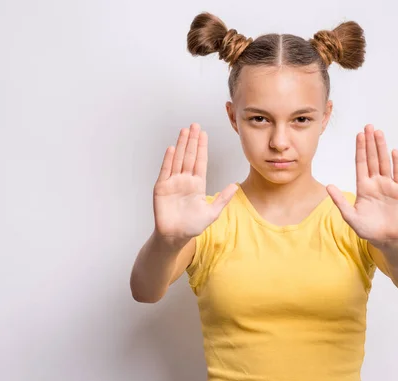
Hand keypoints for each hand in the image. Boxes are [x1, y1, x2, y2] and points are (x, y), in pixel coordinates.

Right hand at [153, 123, 237, 244]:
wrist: (176, 237)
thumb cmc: (193, 226)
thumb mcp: (212, 212)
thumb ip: (223, 198)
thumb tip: (235, 186)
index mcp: (197, 184)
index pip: (200, 161)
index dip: (202, 147)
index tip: (204, 134)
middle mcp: (185, 180)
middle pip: (189, 156)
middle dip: (192, 141)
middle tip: (195, 125)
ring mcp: (173, 182)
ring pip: (178, 159)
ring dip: (181, 145)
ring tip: (184, 131)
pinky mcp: (162, 188)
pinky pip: (166, 171)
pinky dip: (169, 160)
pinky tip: (173, 148)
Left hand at [327, 124, 397, 247]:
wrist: (384, 239)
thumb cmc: (367, 229)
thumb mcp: (350, 216)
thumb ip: (340, 201)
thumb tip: (328, 186)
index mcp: (363, 187)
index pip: (361, 163)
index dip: (360, 149)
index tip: (359, 135)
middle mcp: (375, 183)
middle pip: (372, 159)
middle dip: (370, 143)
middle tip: (369, 126)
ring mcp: (388, 186)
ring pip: (384, 162)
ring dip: (382, 148)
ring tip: (379, 133)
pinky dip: (396, 163)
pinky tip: (394, 152)